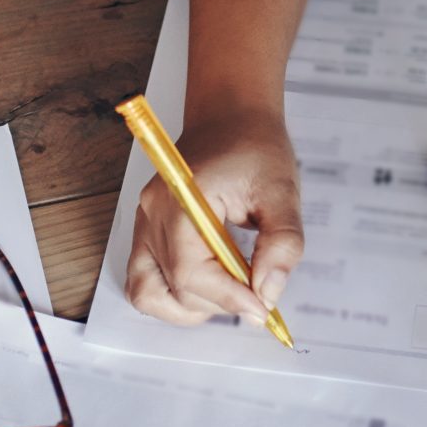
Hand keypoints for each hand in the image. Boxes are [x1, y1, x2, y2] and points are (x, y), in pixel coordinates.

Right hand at [122, 105, 305, 327]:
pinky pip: (145, 279)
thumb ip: (282, 244)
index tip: (263, 310)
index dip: (229, 299)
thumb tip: (268, 293)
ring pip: (147, 293)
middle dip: (219, 302)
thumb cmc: (254, 147)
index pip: (191, 273)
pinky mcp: (147, 229)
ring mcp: (144, 222)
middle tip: (257, 295)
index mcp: (182, 199)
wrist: (231, 116)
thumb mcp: (282, 191)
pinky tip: (208, 287)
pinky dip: (172, 296)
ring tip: (228, 293)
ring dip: (189, 307)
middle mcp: (153, 213)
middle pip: (173, 288)